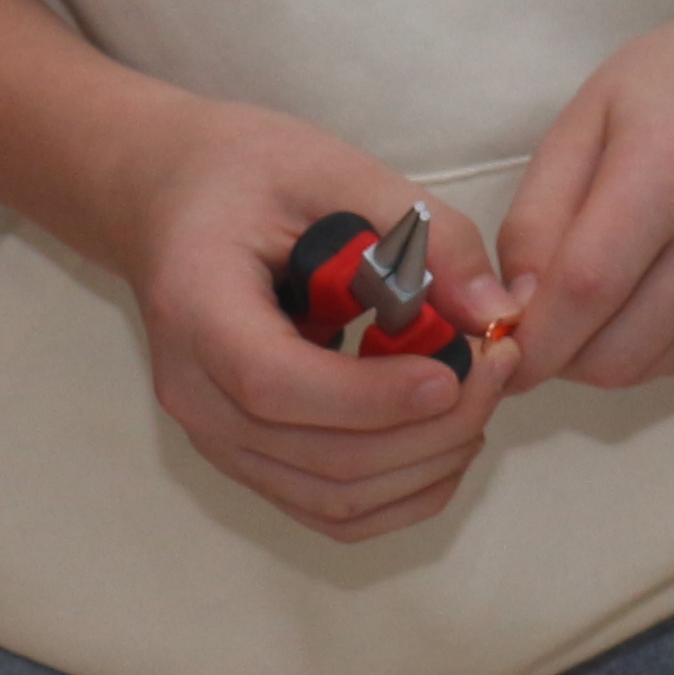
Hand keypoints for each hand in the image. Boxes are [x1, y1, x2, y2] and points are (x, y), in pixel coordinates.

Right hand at [91, 91, 522, 540]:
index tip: (459, 368)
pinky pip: (327, 506)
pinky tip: (449, 434)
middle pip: (320, 457)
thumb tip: (494, 310)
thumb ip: (420, 231)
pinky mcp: (248, 456)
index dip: (374, 395)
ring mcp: (218, 438)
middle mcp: (197, 395)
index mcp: (197, 310)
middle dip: (431, 427)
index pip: (278, 385)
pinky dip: (401, 490)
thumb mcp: (333, 167)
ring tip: (482, 393)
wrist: (174, 202)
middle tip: (500, 363)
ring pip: (332, 498)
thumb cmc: (247, 174)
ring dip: (426, 463)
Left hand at [489, 0, 673, 394]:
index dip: (530, 338)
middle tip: (553, 313)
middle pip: (614, 354)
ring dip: (610, 347)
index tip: (496, 348)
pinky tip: (667, 282)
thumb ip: (534, 219)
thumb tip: (515, 313)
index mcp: (670, 168)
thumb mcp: (583, 121)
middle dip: (562, 353)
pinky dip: (659, 343)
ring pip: (648, 368)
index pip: (585, 289)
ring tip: (618, 282)